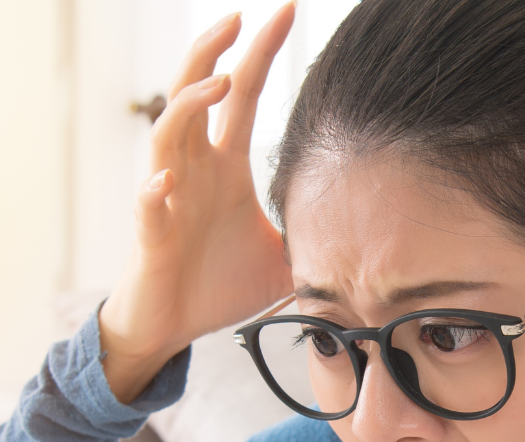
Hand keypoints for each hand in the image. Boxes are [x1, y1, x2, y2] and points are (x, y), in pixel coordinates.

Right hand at [99, 4, 296, 402]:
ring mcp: (168, 200)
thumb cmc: (216, 286)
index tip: (284, 10)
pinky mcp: (151, 238)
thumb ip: (317, 237)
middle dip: (212, 53)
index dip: (258, 52)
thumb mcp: (282, 257)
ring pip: (167, 136)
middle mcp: (192, 171)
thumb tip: (376, 238)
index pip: (241, 96)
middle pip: (193, 94)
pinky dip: (153, 191)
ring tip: (217, 83)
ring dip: (188, 106)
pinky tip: (165, 179)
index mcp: (223, 168)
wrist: (170, 327)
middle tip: (238, 16)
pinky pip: (148, 207)